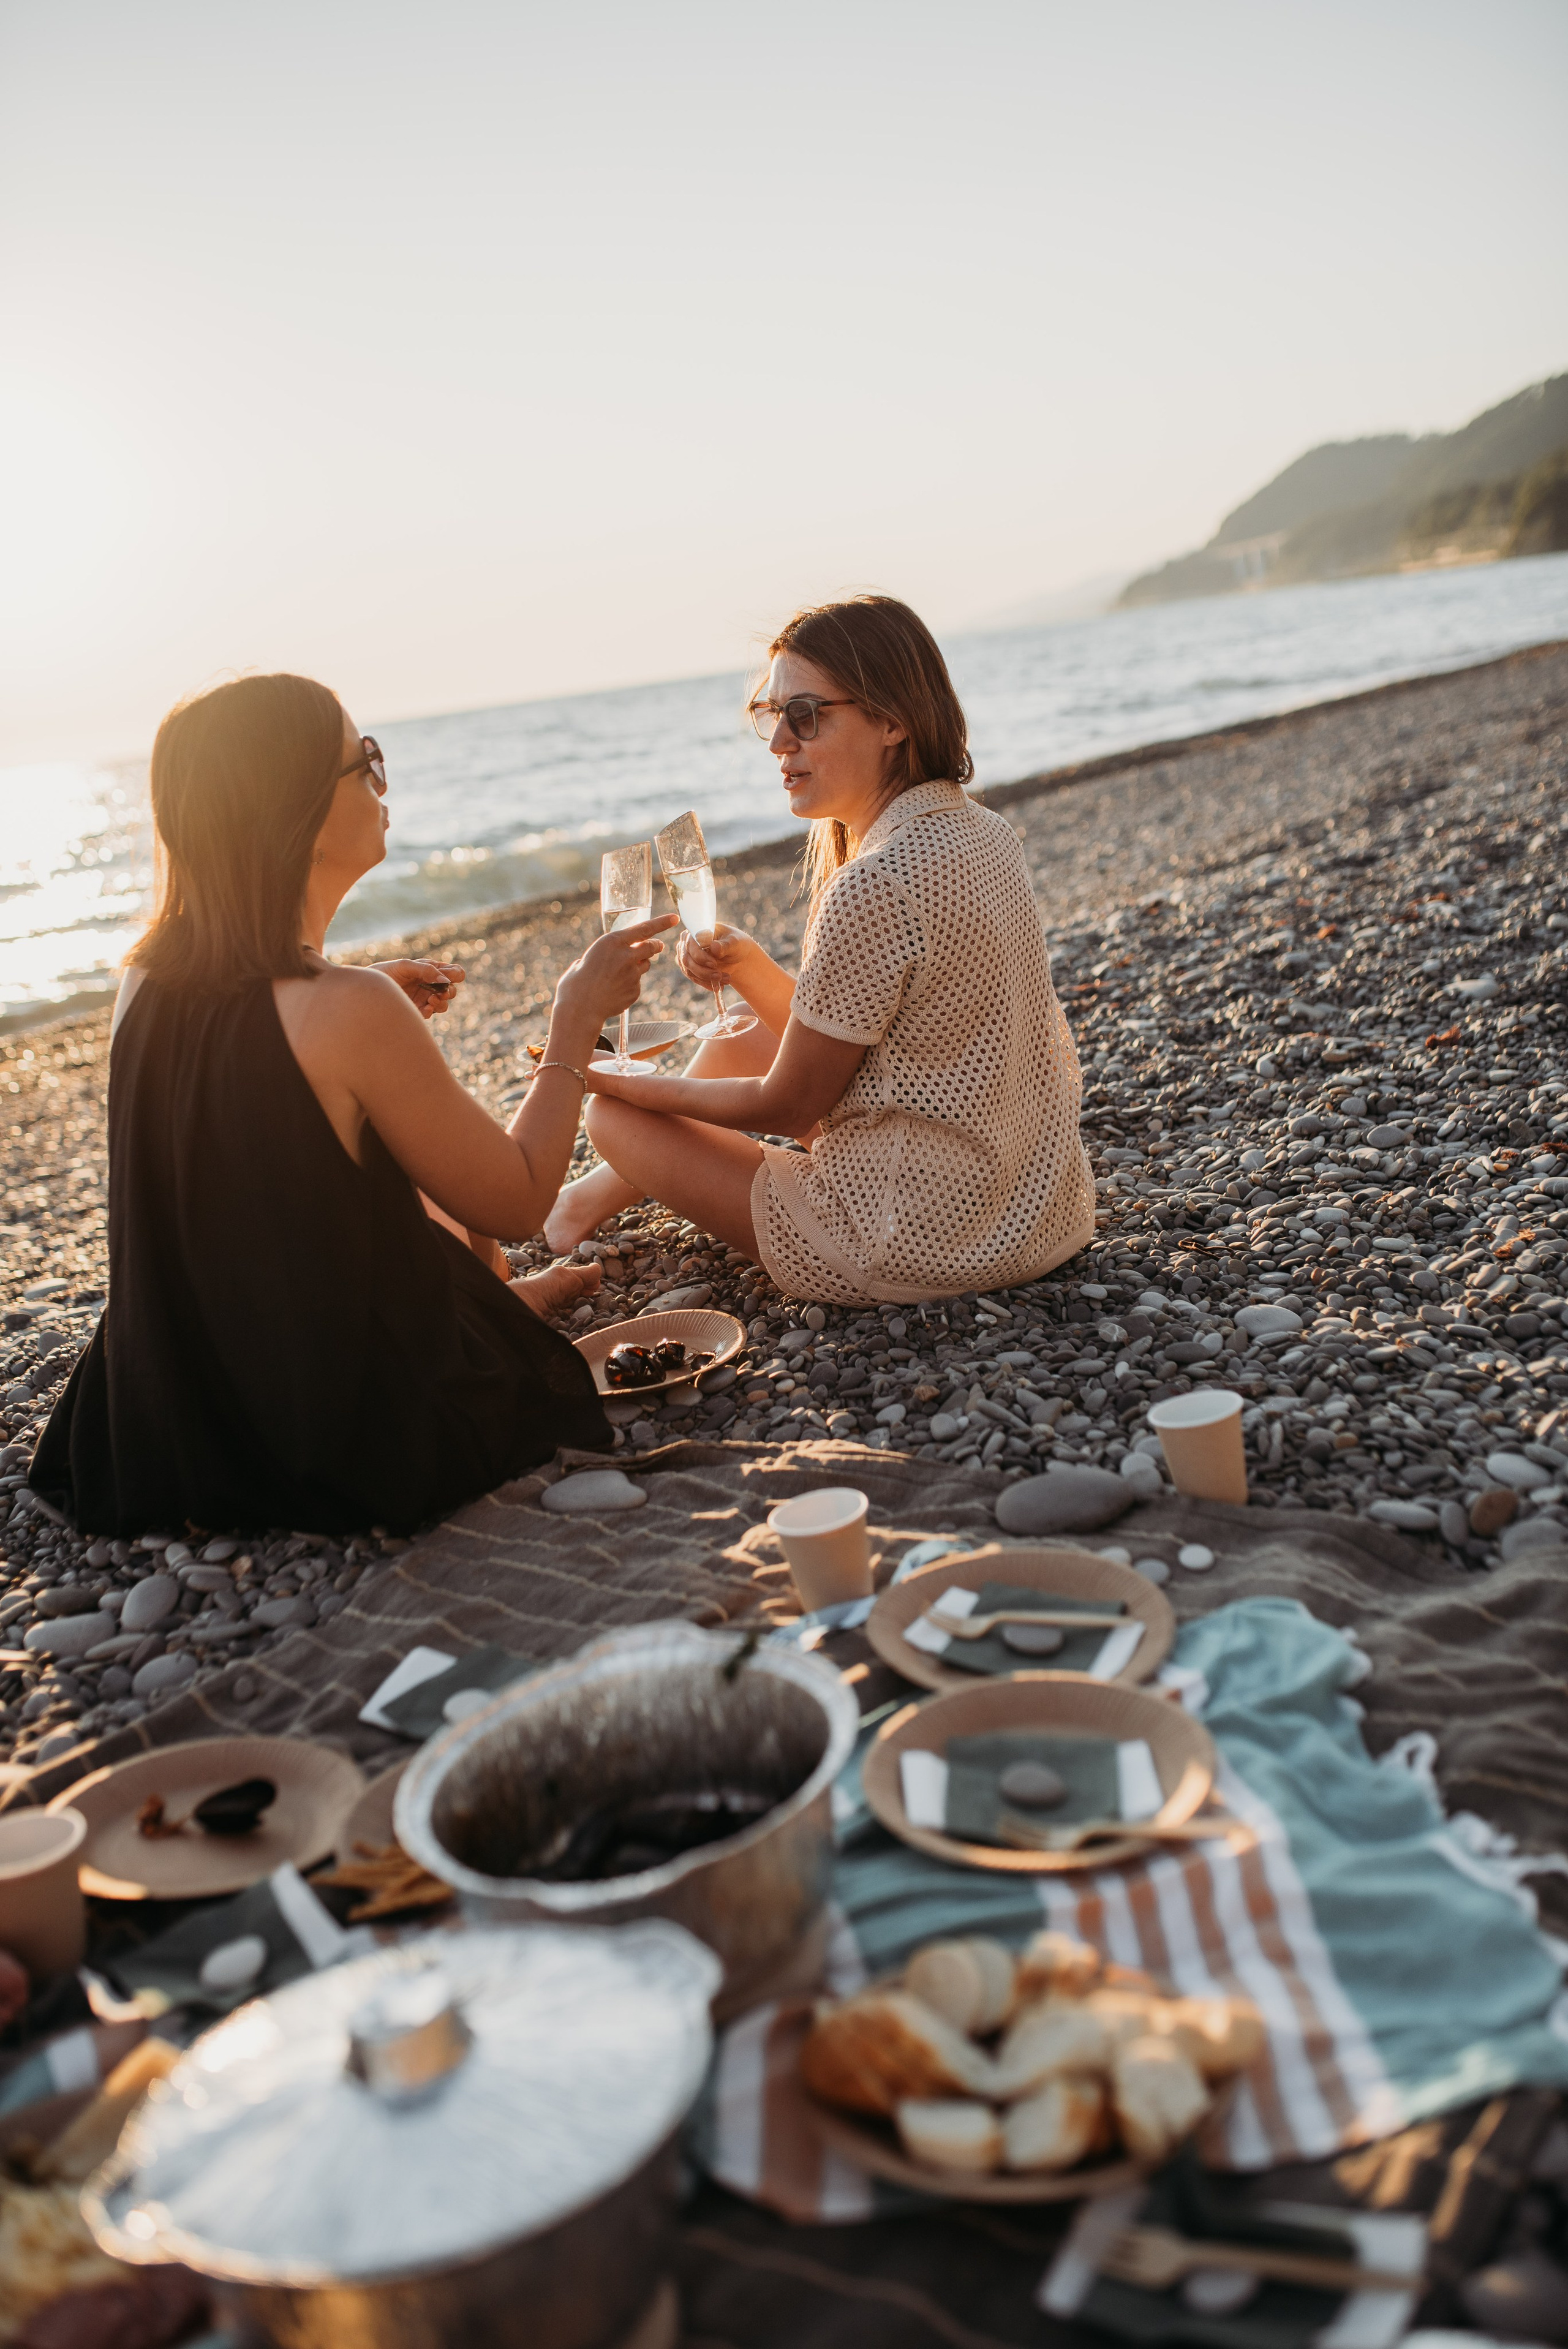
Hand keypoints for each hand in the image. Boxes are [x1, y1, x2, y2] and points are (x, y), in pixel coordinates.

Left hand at [375, 958, 465, 1018]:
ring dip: (441, 1002)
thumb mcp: (404, 966)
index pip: (453, 972)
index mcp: (430, 970)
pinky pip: (431, 1012)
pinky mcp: (417, 1011)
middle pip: (451, 990)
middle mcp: (430, 985)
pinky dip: (431, 1011)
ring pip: (444, 1004)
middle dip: (449, 991)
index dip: (456, 975)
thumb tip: (445, 980)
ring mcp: (424, 999)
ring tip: (430, 1000)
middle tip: (440, 992)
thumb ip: (426, 970)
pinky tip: (424, 1008)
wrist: (367, 991)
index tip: (449, 978)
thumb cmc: (385, 973)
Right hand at [554, 914, 674, 1029]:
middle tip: (657, 945)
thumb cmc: (578, 980)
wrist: (580, 1007)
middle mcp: (626, 955)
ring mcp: (633, 974)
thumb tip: (612, 955)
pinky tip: (614, 991)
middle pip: (652, 946)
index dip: (662, 923)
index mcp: (612, 942)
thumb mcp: (589, 956)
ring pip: (645, 965)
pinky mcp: (635, 990)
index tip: (675, 918)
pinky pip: (637, 984)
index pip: (644, 928)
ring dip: (638, 966)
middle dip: (656, 945)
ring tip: (618, 974)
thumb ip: (605, 953)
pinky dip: (629, 985)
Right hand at [676, 922, 755, 991]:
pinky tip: (719, 985)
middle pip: (687, 959)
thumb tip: (714, 947)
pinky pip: (694, 978)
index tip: (714, 964)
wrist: (736, 956)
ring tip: (726, 980)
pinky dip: (707, 983)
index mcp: (697, 930)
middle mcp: (687, 942)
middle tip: (720, 976)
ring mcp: (686, 955)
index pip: (691, 943)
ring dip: (707, 978)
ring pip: (690, 971)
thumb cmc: (735, 944)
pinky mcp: (689, 968)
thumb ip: (725, 945)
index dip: (700, 956)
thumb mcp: (735, 942)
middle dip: (704, 971)